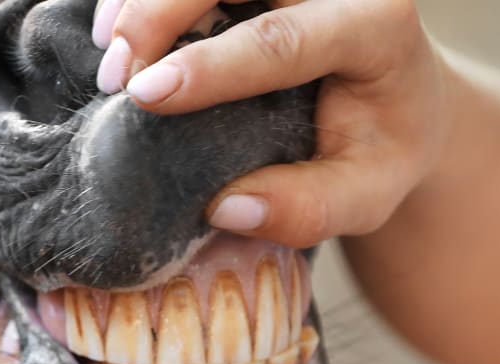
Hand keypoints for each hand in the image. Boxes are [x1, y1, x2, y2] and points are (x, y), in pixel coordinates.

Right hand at [94, 0, 456, 246]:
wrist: (393, 96)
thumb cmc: (376, 148)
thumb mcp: (366, 195)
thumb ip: (307, 208)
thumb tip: (224, 208)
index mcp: (375, 26)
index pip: (283, 38)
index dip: (211, 64)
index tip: (146, 95)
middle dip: (158, 13)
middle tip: (116, 78)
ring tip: (106, 53)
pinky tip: (113, 26)